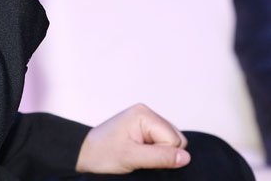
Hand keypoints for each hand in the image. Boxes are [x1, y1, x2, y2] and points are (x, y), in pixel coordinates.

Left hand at [76, 104, 190, 173]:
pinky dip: (155, 152)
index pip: (175, 140)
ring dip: (159, 153)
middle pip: (177, 140)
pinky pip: (163, 143)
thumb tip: (186, 158)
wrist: (85, 153)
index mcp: (144, 114)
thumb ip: (160, 157)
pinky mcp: (144, 129)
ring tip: (136, 153)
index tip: (140, 155)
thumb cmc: (103, 153)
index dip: (162, 154)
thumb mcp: (132, 157)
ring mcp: (146, 121)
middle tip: (138, 155)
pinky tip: (138, 152)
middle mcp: (147, 113)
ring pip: (172, 143)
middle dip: (162, 153)